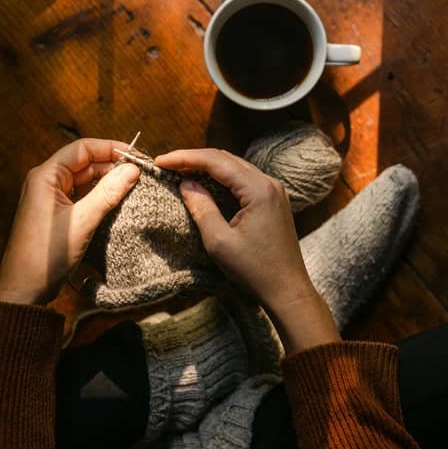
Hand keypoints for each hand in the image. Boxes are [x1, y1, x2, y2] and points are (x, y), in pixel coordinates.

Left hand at [0, 139, 139, 304]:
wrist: (24, 288)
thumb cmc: (47, 255)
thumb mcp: (83, 221)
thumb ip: (108, 192)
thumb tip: (132, 170)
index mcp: (45, 177)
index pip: (82, 149)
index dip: (109, 148)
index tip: (135, 156)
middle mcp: (45, 183)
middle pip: (83, 163)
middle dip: (111, 166)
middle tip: (139, 174)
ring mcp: (49, 199)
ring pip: (83, 181)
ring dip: (106, 182)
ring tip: (132, 187)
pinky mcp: (55, 214)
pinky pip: (80, 197)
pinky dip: (98, 196)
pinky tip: (116, 202)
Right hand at [155, 148, 339, 352]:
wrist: (287, 290)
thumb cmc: (254, 270)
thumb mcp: (219, 242)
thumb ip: (202, 208)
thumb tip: (185, 183)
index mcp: (258, 190)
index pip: (216, 161)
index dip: (185, 158)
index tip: (160, 161)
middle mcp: (269, 183)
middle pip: (226, 159)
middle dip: (194, 159)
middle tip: (167, 164)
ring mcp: (274, 191)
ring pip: (235, 167)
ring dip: (207, 167)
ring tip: (180, 171)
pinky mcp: (273, 201)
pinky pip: (244, 180)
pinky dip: (222, 178)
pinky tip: (205, 183)